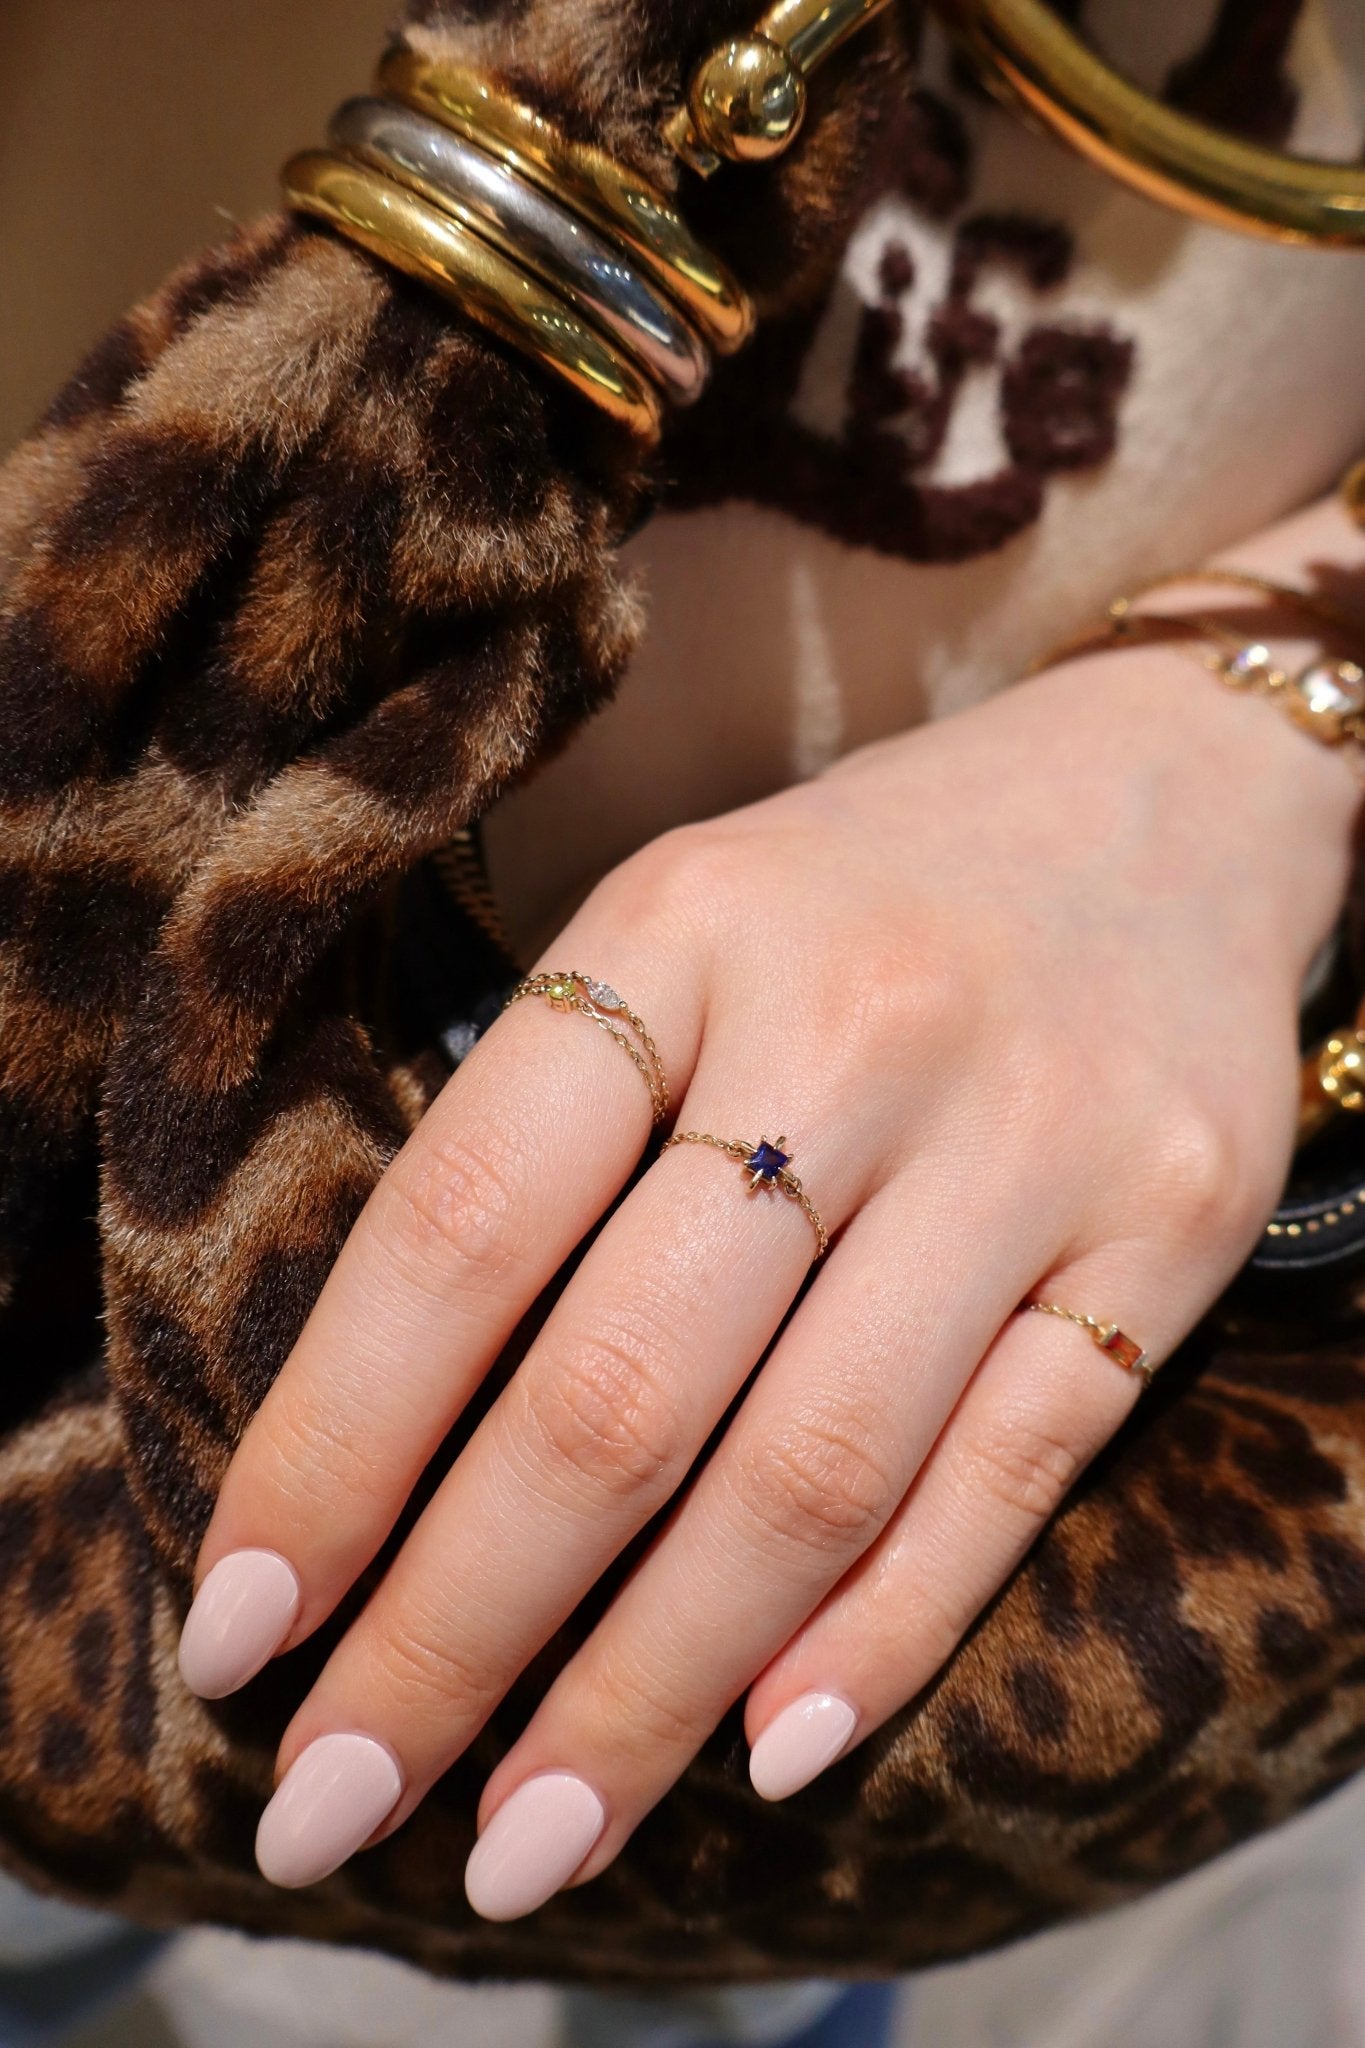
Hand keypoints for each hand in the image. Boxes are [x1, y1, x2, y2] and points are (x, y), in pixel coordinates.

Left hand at [177, 630, 1357, 1918]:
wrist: (1163, 796)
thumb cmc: (858, 898)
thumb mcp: (674, 940)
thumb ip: (546, 1149)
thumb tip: (403, 1462)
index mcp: (681, 929)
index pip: (463, 1227)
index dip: (334, 1450)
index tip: (242, 1628)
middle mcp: (856, 1027)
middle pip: (620, 1390)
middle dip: (457, 1631)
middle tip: (339, 1797)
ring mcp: (1033, 1132)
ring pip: (807, 1470)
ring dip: (645, 1692)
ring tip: (527, 1840)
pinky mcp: (1173, 1224)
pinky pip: (1013, 1468)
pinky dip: (881, 1629)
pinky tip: (768, 1748)